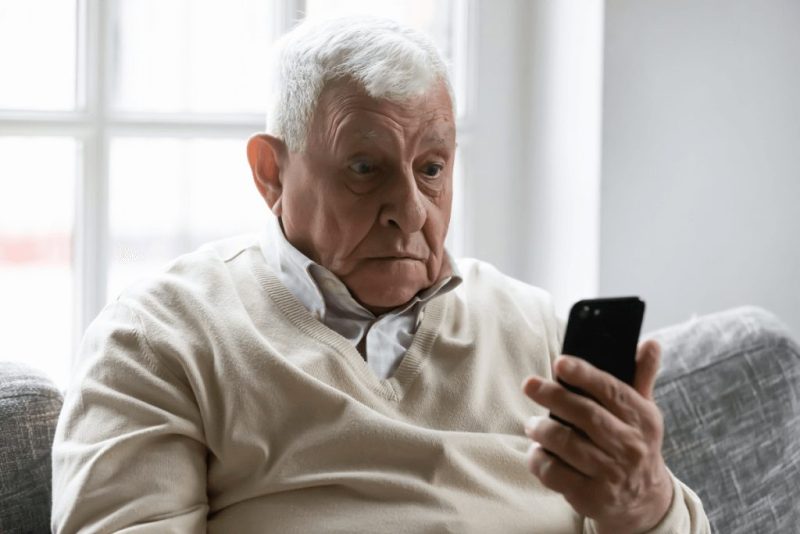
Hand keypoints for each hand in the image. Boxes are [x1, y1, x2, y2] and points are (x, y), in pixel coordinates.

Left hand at [521, 340, 672, 533]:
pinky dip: (539, 460)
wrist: (645, 500)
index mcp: (642, 419)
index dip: (585, 374)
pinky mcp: (592, 497)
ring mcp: (611, 474)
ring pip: (568, 445)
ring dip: (543, 430)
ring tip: (532, 423)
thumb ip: (641, 376)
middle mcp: (630, 446)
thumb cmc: (635, 443)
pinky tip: (537, 451)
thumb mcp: (643, 411)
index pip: (612, 391)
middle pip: (586, 415)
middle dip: (553, 396)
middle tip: (529, 385)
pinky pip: (556, 474)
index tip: (560, 363)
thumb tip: (650, 343)